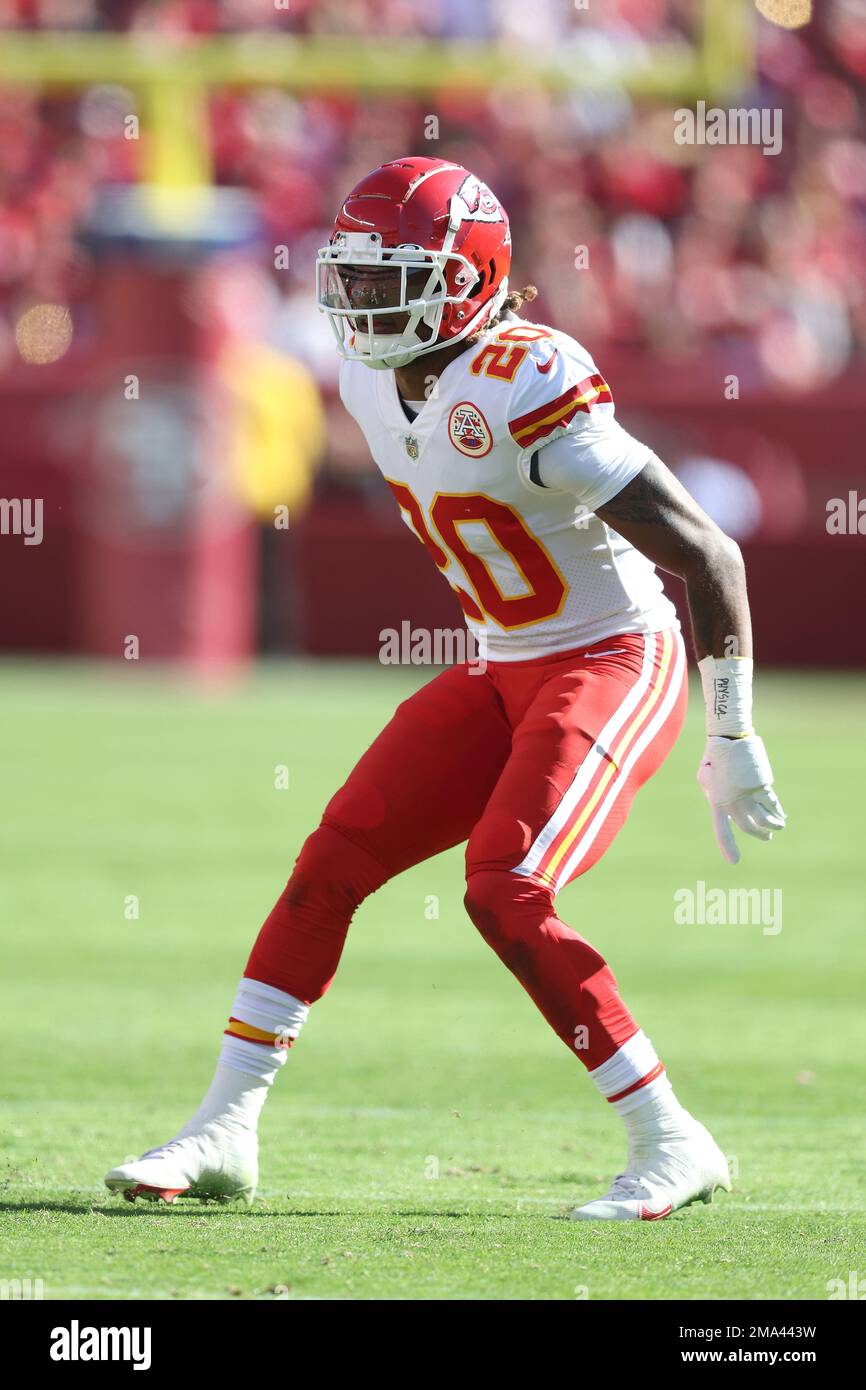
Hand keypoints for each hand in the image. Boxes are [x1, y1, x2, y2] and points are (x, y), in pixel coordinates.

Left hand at [697, 734, 785, 864]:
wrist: (728, 740)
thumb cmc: (713, 758)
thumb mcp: (705, 779)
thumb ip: (714, 794)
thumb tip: (723, 804)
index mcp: (717, 802)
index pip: (723, 831)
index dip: (728, 847)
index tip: (734, 862)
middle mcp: (733, 803)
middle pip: (750, 827)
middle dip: (760, 835)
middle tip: (767, 837)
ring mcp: (748, 795)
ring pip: (765, 818)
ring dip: (773, 825)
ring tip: (778, 826)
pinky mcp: (762, 785)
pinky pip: (773, 803)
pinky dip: (778, 811)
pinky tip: (781, 814)